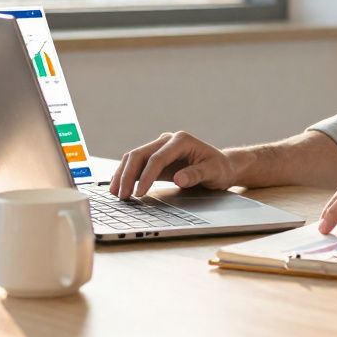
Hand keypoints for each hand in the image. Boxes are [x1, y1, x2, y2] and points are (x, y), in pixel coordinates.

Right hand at [109, 131, 238, 198]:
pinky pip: (137, 164)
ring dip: (122, 174)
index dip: (146, 176)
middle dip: (127, 175)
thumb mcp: (214, 172)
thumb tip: (179, 179)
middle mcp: (168, 140)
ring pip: (134, 157)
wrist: (221, 166)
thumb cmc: (219, 169)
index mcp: (181, 140)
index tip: (139, 193)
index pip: (157, 158)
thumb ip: (197, 174)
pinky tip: (120, 188)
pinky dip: (127, 175)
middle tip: (121, 196)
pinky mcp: (156, 157)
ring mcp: (160, 148)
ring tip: (115, 193)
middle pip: (140, 154)